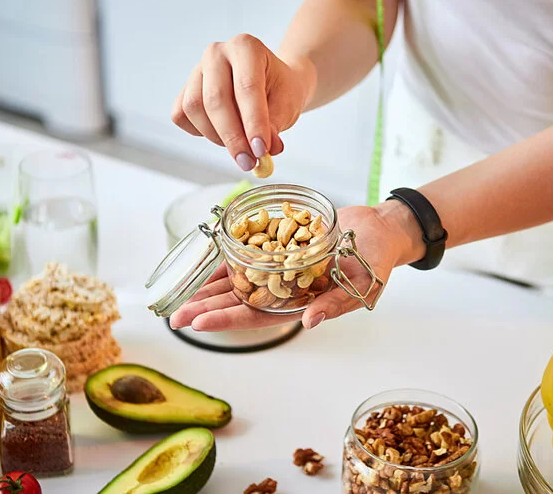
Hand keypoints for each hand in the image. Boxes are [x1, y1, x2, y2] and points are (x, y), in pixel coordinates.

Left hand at [170, 205, 406, 331]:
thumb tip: (310, 321)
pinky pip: (246, 253)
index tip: (198, 323)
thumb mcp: (362, 284)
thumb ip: (336, 304)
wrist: (379, 229)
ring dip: (208, 287)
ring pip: (237, 280)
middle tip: (173, 316)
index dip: (227, 320)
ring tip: (177, 295)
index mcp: (301, 304)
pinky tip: (203, 261)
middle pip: (238, 302)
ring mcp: (279, 269)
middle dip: (206, 308)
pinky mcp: (278, 246)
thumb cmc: (376, 260)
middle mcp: (284, 290)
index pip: (258, 317)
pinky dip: (226, 257)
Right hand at [171, 34, 315, 170]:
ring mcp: (197, 69)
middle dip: (233, 137)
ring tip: (240, 147)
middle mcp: (217, 53)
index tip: (261, 151)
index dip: (253, 123)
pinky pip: (182, 115)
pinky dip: (200, 132)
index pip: (246, 88)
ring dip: (216, 137)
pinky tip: (221, 134)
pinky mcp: (185, 88)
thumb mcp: (287, 104)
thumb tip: (264, 151)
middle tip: (248, 162)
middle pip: (215, 99)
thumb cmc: (280, 90)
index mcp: (246, 47)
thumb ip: (275, 125)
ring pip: (194, 108)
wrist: (272, 82)